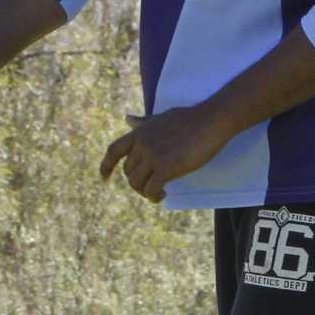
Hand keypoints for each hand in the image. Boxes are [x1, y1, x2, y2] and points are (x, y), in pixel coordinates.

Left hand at [99, 102, 232, 204]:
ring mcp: (152, 156)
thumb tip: (128, 119)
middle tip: (152, 186)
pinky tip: (163, 194)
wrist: (210, 121)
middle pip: (128, 172)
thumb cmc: (189, 119)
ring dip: (145, 192)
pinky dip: (154, 196)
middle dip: (138, 182)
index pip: (114, 150)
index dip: (106, 166)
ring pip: (137, 183)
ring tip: (158, 192)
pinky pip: (151, 190)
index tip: (104, 178)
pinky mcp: (166, 167)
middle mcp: (141, 144)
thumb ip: (143, 123)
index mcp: (139, 133)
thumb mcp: (160, 118)